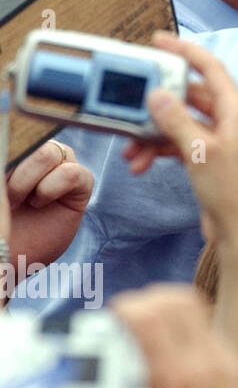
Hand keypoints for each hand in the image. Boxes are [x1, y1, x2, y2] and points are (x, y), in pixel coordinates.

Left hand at [5, 140, 92, 267]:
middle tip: (3, 195)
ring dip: (27, 179)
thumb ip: (3, 163)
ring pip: (50, 151)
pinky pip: (72, 173)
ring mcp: (59, 167)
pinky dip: (52, 188)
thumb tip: (7, 128)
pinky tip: (39, 203)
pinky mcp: (79, 184)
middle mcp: (36, 153)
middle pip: (31, 138)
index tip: (6, 177)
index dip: (10, 139)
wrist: (6, 260)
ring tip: (18, 202)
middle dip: (14, 168)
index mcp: (14, 151)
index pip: (15, 130)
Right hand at [124, 32, 237, 246]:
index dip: (185, 52)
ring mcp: (224, 141)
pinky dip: (161, 150)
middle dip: (158, 103)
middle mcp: (234, 121)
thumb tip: (157, 93)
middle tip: (129, 103)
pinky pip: (182, 144)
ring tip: (130, 151)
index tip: (158, 41)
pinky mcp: (213, 159)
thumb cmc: (232, 193)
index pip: (210, 68)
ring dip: (153, 133)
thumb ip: (176, 120)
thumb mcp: (198, 152)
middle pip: (191, 97)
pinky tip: (141, 164)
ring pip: (182, 123)